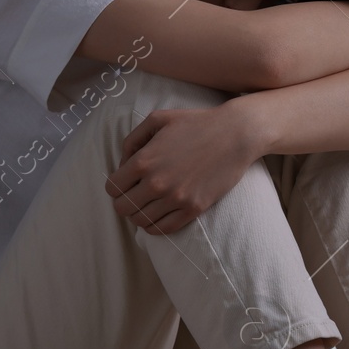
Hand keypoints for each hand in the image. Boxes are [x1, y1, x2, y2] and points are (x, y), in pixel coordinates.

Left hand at [104, 103, 264, 234]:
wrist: (235, 134)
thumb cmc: (197, 123)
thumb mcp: (158, 119)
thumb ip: (133, 139)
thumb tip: (122, 162)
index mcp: (143, 161)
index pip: (112, 188)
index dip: (116, 186)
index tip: (126, 183)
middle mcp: (156, 183)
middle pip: (122, 208)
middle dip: (124, 202)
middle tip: (135, 195)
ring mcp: (176, 198)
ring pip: (141, 221)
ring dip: (140, 214)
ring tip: (148, 205)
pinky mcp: (193, 208)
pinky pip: (164, 229)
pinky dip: (155, 226)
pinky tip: (158, 216)